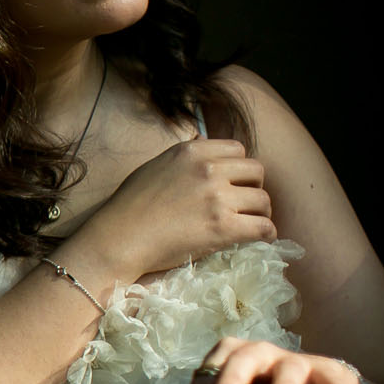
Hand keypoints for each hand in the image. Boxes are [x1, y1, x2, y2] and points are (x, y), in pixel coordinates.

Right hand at [70, 138, 276, 281]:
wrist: (118, 238)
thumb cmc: (128, 206)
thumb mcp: (155, 166)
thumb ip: (184, 157)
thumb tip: (205, 145)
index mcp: (192, 151)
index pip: (238, 149)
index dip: (238, 167)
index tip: (232, 183)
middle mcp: (209, 169)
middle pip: (256, 171)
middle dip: (253, 187)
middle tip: (243, 204)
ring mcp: (217, 198)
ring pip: (263, 200)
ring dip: (259, 212)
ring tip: (249, 223)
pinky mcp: (223, 227)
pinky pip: (264, 227)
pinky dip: (265, 234)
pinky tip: (256, 238)